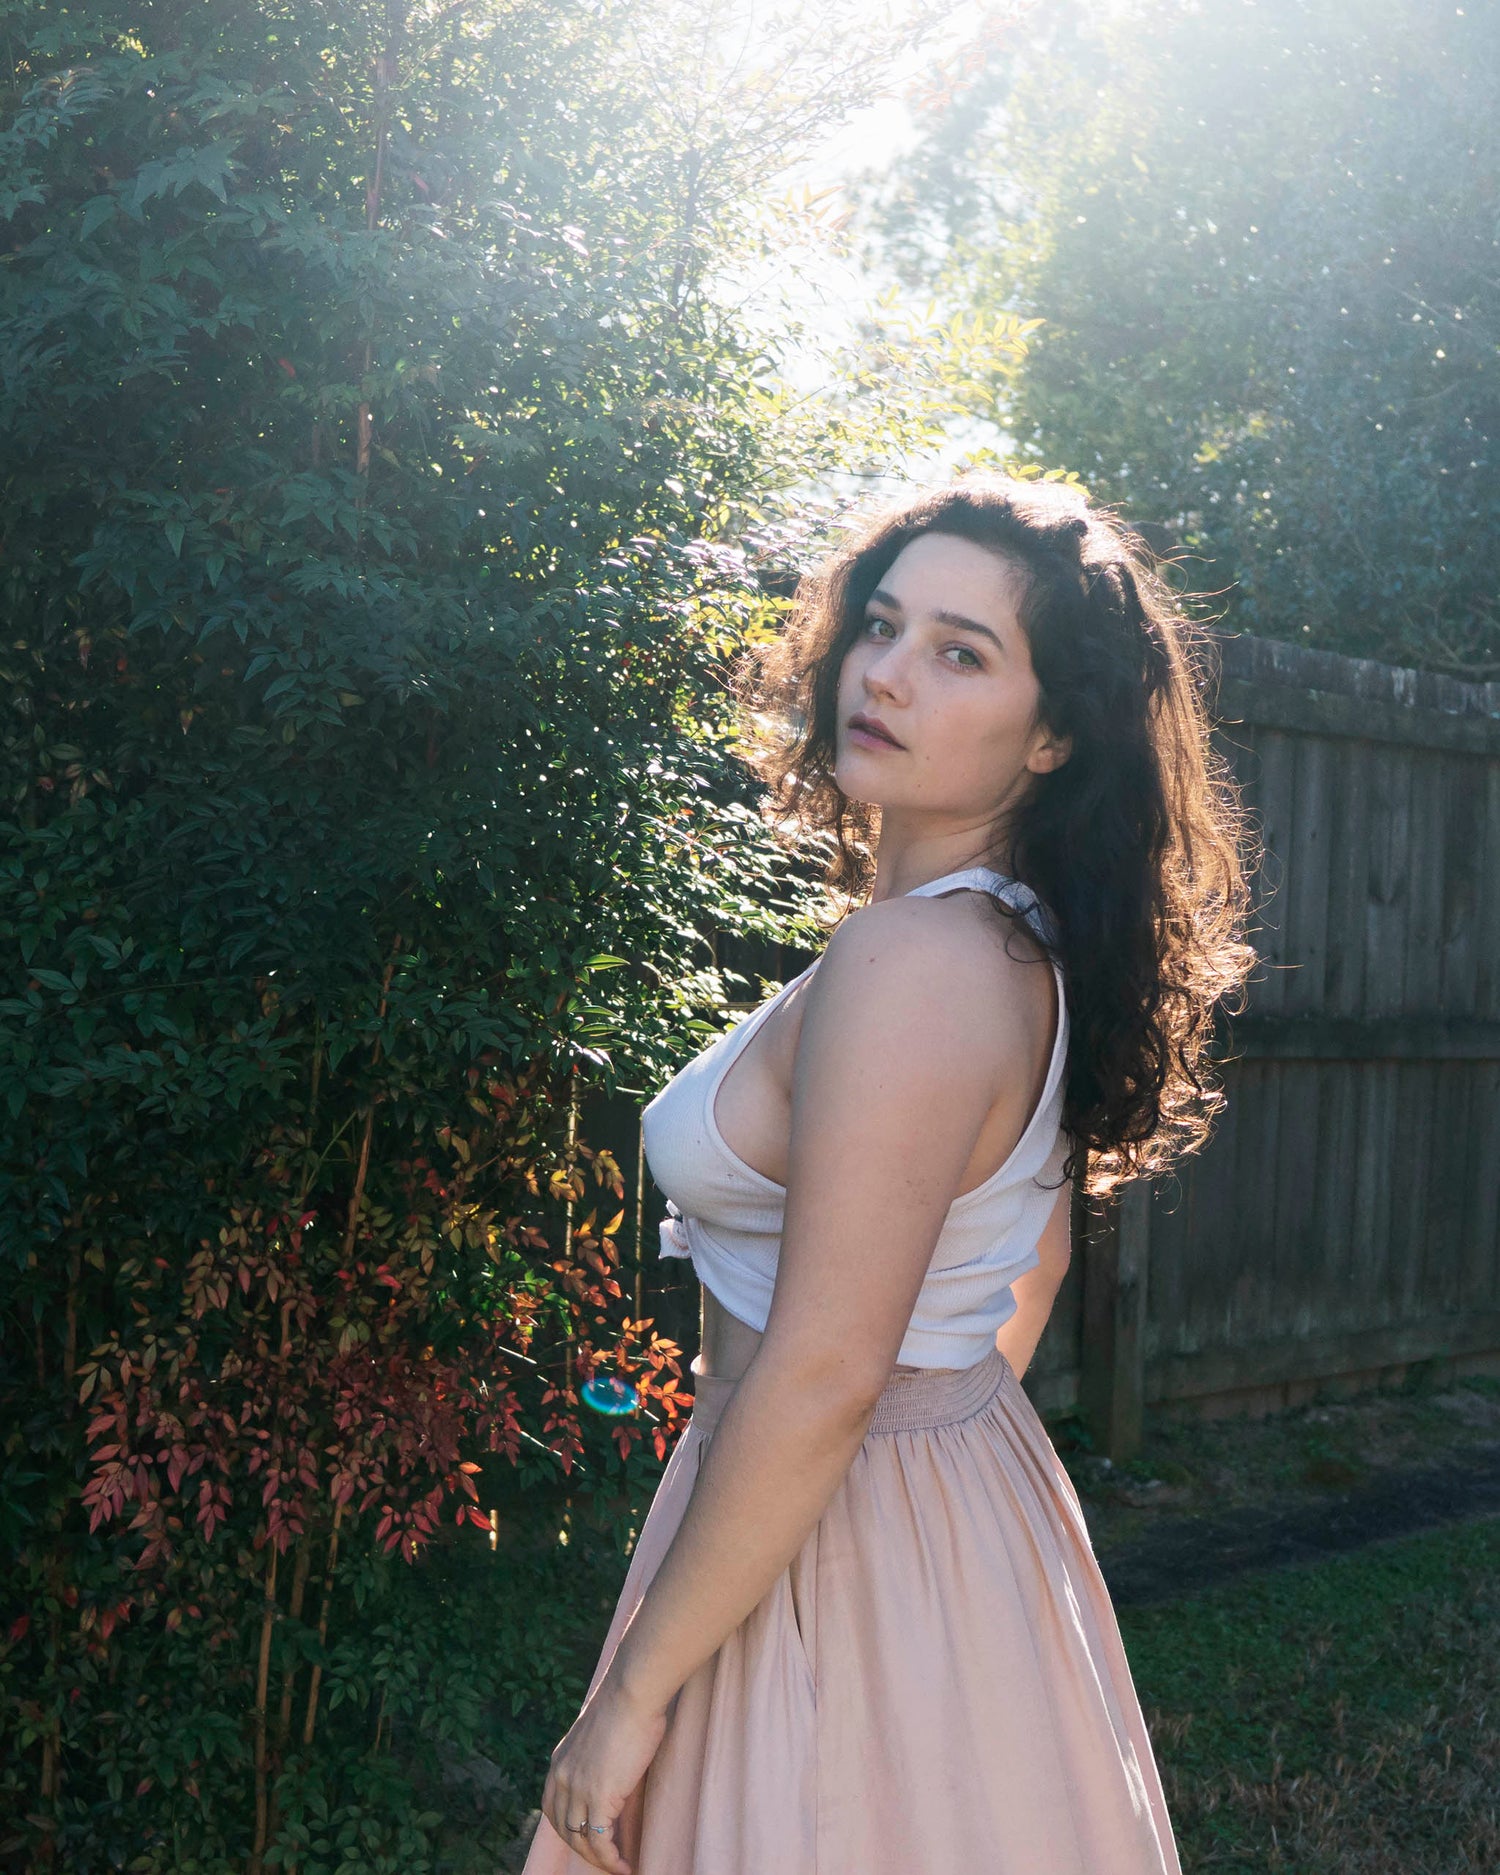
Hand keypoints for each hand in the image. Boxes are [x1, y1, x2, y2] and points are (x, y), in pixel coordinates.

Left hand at [541, 1675, 667, 1873]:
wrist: (632, 1691)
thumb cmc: (626, 1704)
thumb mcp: (599, 1734)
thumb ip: (596, 1755)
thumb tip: (611, 1766)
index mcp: (559, 1761)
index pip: (552, 1808)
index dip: (567, 1829)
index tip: (586, 1839)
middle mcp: (562, 1777)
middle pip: (564, 1829)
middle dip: (583, 1850)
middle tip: (604, 1860)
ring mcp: (578, 1788)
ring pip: (581, 1840)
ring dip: (599, 1860)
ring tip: (618, 1867)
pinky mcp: (599, 1796)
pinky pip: (600, 1841)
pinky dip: (611, 1859)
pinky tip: (624, 1865)